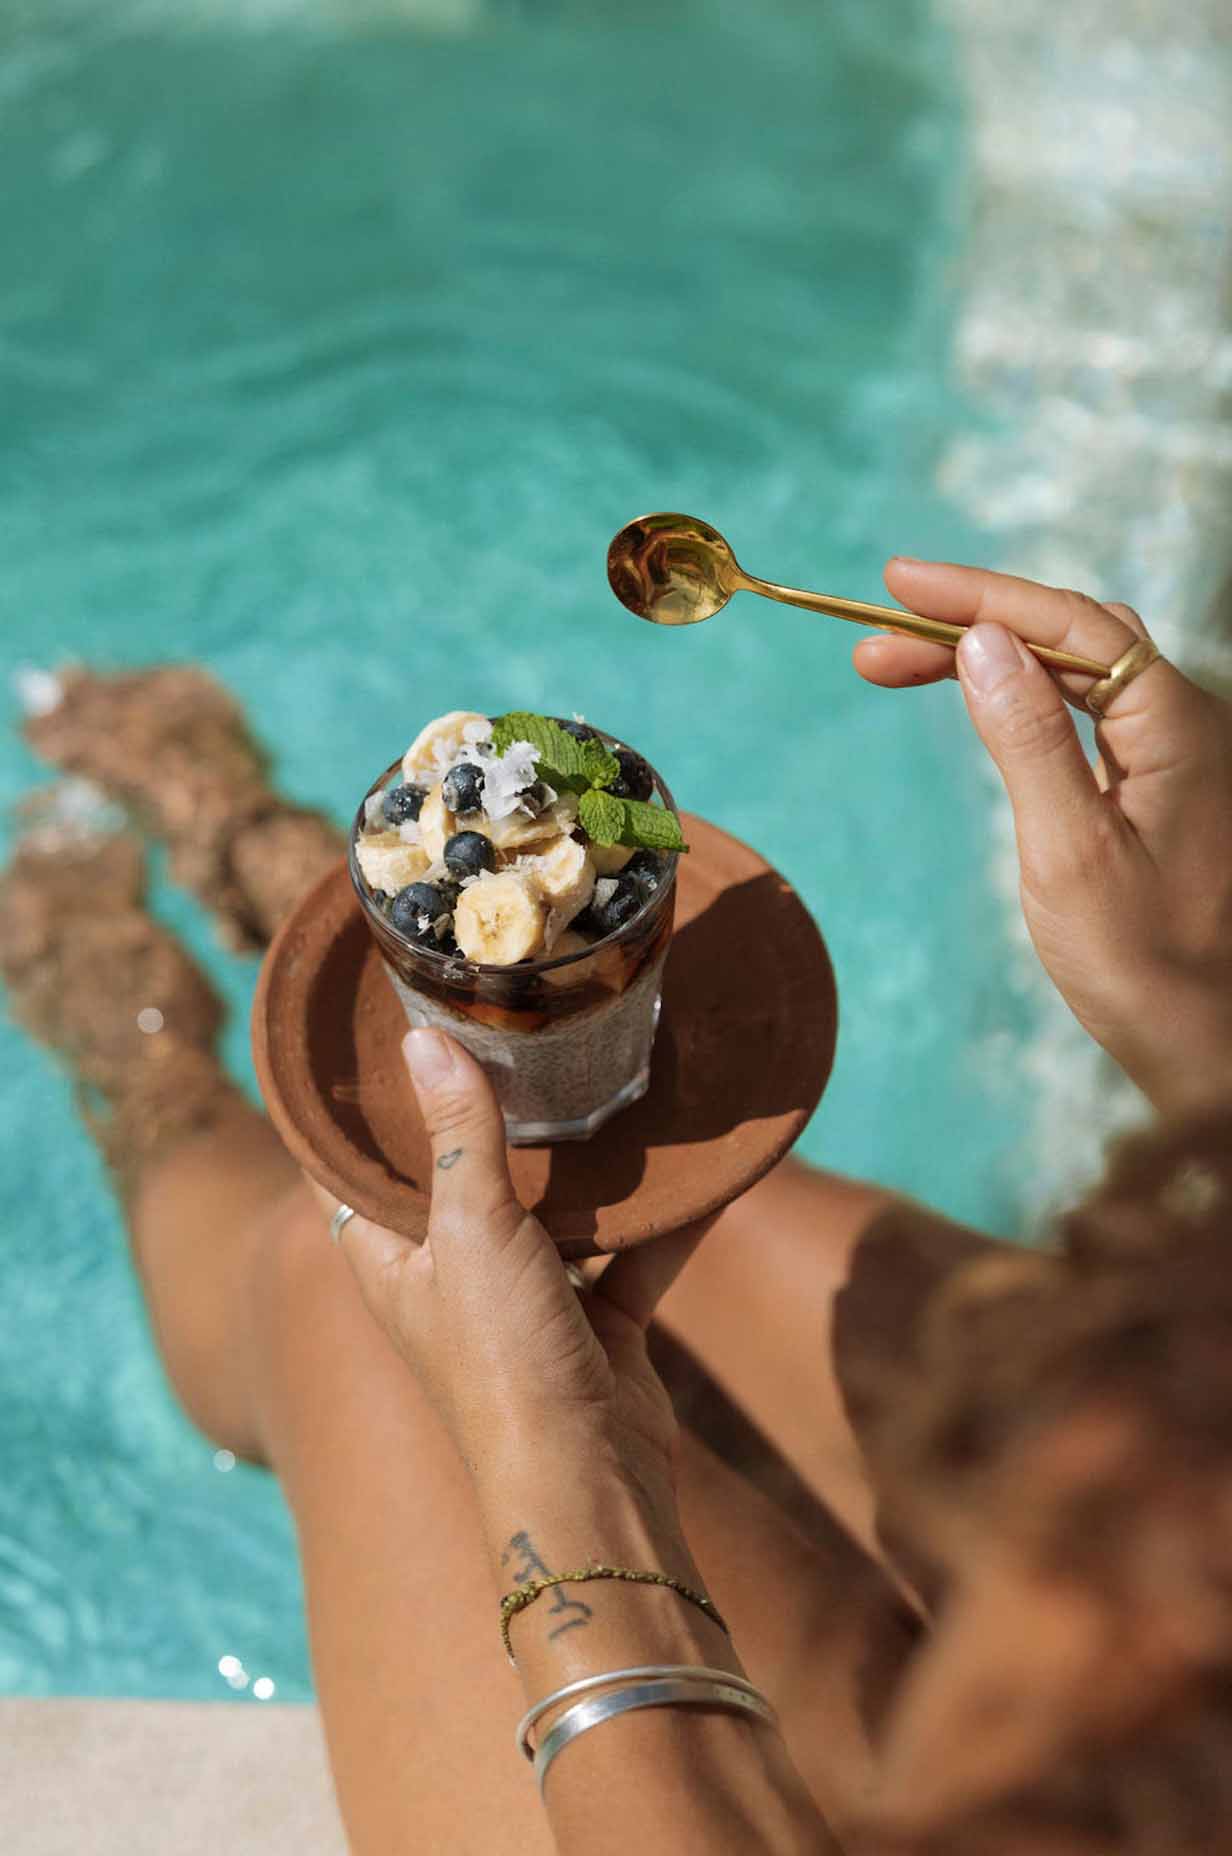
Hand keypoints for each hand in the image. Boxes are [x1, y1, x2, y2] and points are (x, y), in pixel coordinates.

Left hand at [319, 1027, 711, 1496]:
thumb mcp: (472, 1230)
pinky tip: (693, 1164)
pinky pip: (627, 1252)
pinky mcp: (596, 1323)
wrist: (589, 1478)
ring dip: (576, 1163)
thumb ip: (458, 1136)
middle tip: (503, 1031)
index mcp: (391, 1259)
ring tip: (596, 1074)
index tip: (369, 1036)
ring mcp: (525, 1301)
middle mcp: (451, 1277)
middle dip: (479, 1117)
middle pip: (457, 1181)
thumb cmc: (500, 1358)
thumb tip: (420, 1039)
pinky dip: (657, 1218)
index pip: (349, 1172)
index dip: (353, 1111)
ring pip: (550, 1212)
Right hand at [855, 559, 1231, 1114]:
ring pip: (1074, 672)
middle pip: (1071, 637)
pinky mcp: (1156, 786)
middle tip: (875, 641)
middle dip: (970, 624)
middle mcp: (1185, 724)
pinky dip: (1020, 699)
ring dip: (988, 659)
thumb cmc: (1143, 964)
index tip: (898, 584)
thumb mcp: (1068, 851)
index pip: (1071, 625)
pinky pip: (1084, 714)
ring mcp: (1173, 755)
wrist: (1203, 1044)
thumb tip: (981, 643)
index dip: (979, 596)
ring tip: (896, 666)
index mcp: (1178, 727)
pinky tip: (975, 703)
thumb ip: (1026, 739)